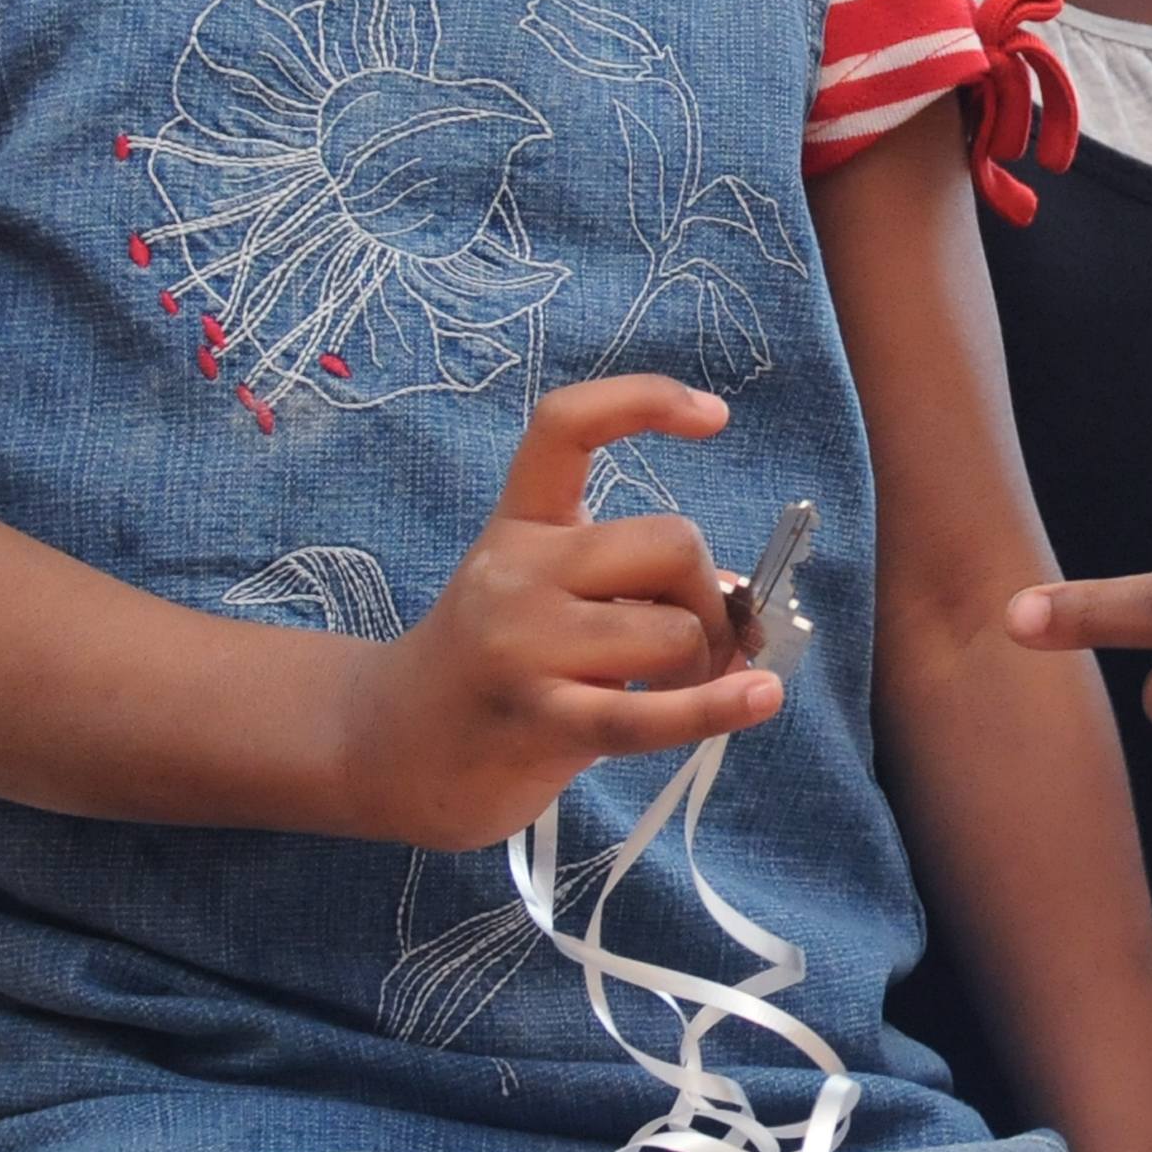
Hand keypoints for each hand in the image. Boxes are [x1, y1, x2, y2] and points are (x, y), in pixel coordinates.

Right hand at [330, 373, 777, 849]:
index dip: (646, 401)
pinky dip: (716, 708)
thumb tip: (741, 596)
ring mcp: (521, 645)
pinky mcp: (539, 720)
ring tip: (662, 693)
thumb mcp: (543, 595)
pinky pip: (647, 715)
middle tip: (691, 642)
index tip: (714, 417)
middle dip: (708, 593)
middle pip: (671, 543)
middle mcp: (515, 571)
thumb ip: (631, 579)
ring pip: (675, 631)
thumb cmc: (494, 667)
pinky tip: (761, 698)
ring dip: (700, 668)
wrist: (390, 750)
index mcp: (520, 523)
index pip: (569, 425)